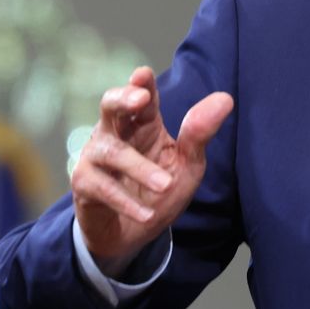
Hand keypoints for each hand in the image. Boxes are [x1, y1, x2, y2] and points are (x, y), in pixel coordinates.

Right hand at [73, 66, 233, 278]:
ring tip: (165, 185)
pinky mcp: (84, 184)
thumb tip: (225, 99)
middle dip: (122, 98)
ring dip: (139, 168)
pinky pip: (102, 187)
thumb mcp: (187, 165)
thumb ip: (199, 134)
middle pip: (110, 106)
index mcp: (141, 123)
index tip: (143, 74)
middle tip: (139, 99)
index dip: (141, 84)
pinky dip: (126, 201)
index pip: (141, 96)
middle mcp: (114, 133)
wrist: (131, 234)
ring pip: (112, 152)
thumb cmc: (158, 191)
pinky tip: (147, 215)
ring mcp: (95, 157)